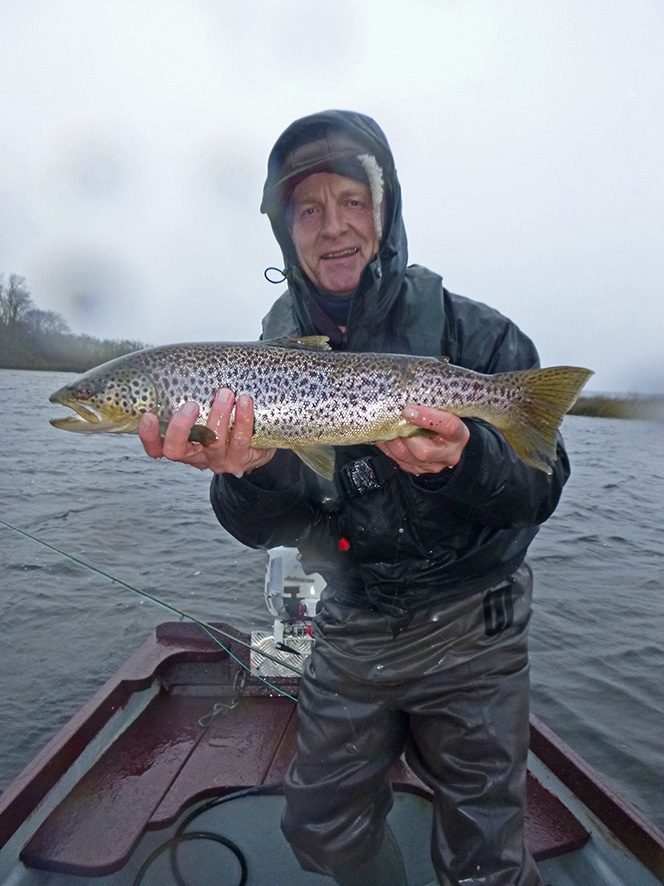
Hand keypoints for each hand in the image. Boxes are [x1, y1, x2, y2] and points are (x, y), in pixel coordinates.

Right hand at [138, 389, 275, 475]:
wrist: (259, 442)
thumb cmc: (227, 421)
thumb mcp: (206, 411)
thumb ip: (192, 397)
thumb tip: (183, 363)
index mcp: (182, 445)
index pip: (156, 448)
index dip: (149, 436)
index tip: (149, 415)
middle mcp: (196, 456)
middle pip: (176, 451)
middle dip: (180, 428)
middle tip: (191, 405)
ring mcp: (218, 460)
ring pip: (212, 443)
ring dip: (217, 415)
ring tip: (225, 393)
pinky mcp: (240, 460)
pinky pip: (240, 440)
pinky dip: (242, 419)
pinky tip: (244, 402)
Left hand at [376, 405, 469, 475]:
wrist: (447, 442)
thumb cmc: (444, 421)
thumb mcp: (446, 412)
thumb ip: (432, 406)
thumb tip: (407, 395)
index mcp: (459, 436)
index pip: (449, 427)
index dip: (428, 418)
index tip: (409, 410)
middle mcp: (447, 454)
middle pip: (423, 451)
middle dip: (404, 433)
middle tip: (394, 418)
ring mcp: (431, 465)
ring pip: (405, 456)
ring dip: (391, 438)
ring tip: (386, 424)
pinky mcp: (416, 469)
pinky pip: (396, 459)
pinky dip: (387, 445)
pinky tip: (384, 434)